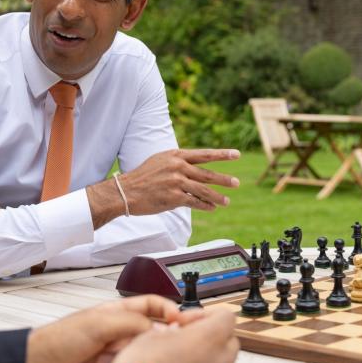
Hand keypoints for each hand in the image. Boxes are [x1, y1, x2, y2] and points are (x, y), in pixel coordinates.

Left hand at [24, 295, 181, 362]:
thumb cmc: (56, 342)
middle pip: (153, 333)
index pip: (153, 306)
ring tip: (109, 361)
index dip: (171, 310)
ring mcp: (117, 357)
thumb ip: (133, 323)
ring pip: (143, 355)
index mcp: (117, 313)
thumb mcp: (98, 323)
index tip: (184, 321)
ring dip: (132, 358)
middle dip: (151, 339)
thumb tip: (162, 330)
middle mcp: (119, 334)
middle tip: (144, 345)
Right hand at [87, 149, 240, 227]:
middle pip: (207, 173)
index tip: (236, 154)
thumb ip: (178, 162)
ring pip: (203, 190)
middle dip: (224, 179)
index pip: (203, 154)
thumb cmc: (142, 177)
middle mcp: (177, 167)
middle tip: (236, 183)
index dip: (222, 154)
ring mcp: (176, 182)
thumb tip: (193, 166)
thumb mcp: (160, 161)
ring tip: (227, 201)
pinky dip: (204, 206)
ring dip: (217, 197)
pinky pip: (194, 202)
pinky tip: (211, 208)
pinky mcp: (173, 198)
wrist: (125, 191)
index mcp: (175, 156)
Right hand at [111, 307, 238, 362]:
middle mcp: (222, 361)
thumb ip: (170, 331)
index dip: (208, 317)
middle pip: (228, 342)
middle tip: (186, 345)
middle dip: (211, 341)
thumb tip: (173, 333)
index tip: (191, 323)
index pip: (226, 316)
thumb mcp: (149, 337)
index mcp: (210, 337)